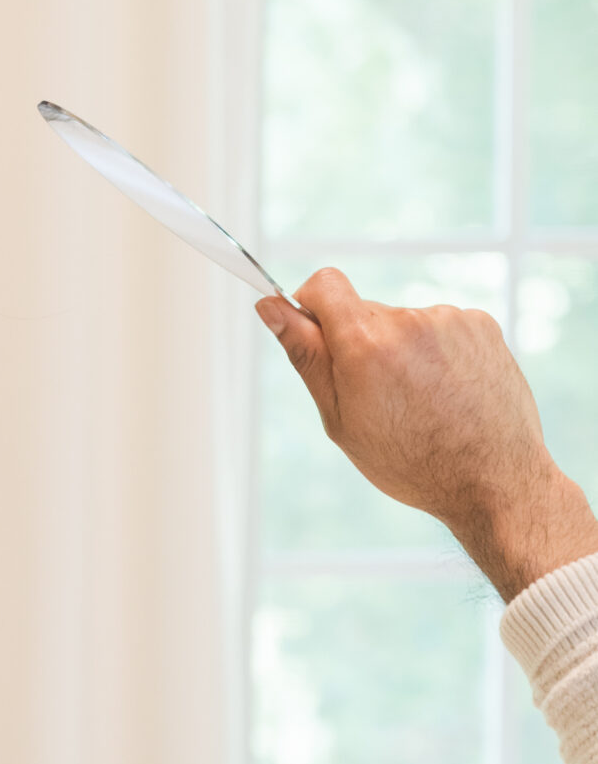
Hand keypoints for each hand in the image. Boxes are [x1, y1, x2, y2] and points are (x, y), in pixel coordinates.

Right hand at [256, 269, 597, 600]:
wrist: (493, 478)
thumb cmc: (410, 461)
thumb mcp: (340, 419)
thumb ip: (306, 355)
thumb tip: (271, 306)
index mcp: (365, 344)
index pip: (324, 285)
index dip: (311, 304)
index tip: (315, 333)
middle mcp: (408, 321)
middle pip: (363, 312)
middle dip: (360, 345)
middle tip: (378, 398)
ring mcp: (449, 319)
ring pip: (403, 324)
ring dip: (401, 352)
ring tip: (421, 402)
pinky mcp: (481, 324)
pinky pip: (439, 328)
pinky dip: (436, 353)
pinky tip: (447, 392)